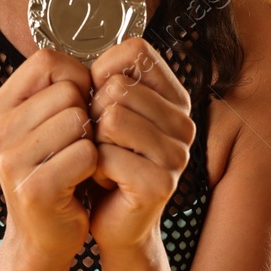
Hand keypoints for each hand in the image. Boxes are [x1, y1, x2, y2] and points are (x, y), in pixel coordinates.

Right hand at [0, 48, 99, 265]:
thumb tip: (96, 62)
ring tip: (78, 162)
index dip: (76, 76)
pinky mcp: (35, 188)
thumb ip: (57, 91)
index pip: (46, 61)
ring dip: (91, 141)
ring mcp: (11, 160)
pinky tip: (80, 181)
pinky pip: (86, 154)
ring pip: (79, 121)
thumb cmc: (54, 171)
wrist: (43, 235)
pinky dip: (95, 167)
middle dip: (86, 114)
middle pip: (68, 92)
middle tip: (78, 143)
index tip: (79, 103)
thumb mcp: (43, 125)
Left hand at [86, 37, 195, 253]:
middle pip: (117, 87)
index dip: (103, 71)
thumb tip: (87, 66)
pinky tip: (104, 180)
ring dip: (93, 142)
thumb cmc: (105, 160)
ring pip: (111, 119)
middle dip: (93, 114)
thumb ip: (105, 80)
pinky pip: (106, 156)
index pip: (136, 52)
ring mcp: (177, 154)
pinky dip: (93, 168)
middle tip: (101, 141)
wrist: (112, 219)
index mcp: (174, 98)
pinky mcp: (160, 184)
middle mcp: (183, 123)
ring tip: (102, 159)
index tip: (99, 99)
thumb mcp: (106, 112)